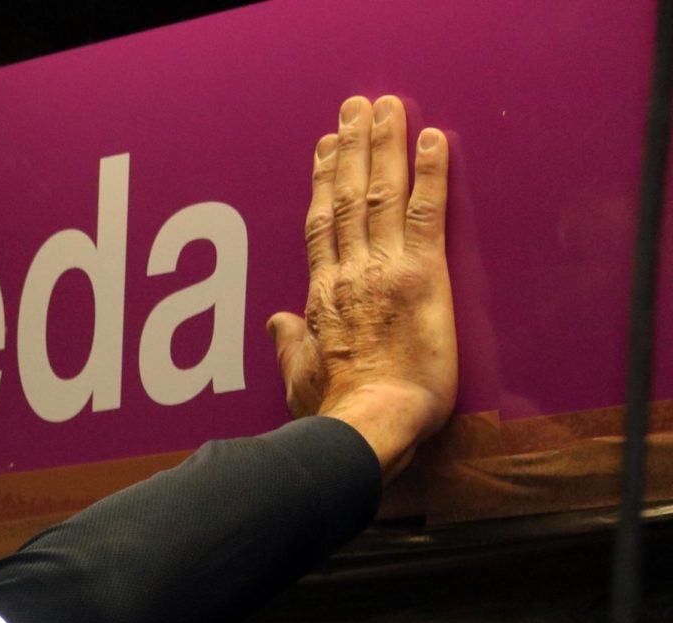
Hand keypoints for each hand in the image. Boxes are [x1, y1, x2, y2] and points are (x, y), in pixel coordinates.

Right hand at [267, 95, 458, 482]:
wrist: (366, 429)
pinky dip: (429, 173)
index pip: (319, 227)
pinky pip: (426, 213)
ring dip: (384, 145)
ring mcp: (384, 271)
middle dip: (352, 148)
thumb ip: (288, 344)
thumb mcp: (299, 379)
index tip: (324, 148)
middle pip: (346, 197)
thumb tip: (276, 323)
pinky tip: (432, 139)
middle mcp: (348, 274)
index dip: (321, 183)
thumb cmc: (333, 415)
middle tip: (355, 108)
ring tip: (386, 107)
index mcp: (320, 298)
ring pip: (379, 194)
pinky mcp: (422, 276)